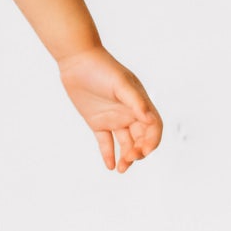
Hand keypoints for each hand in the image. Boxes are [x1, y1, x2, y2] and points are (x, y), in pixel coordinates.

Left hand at [55, 46, 161, 172]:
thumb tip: (150, 119)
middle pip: (141, 139)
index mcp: (140, 104)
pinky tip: (109, 166)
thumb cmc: (102, 68)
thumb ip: (136, 102)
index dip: (152, 141)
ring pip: (125, 143)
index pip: (154, 128)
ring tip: (121, 169)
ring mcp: (114, 118)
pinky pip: (106, 142)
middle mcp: (129, 113)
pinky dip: (108, 154)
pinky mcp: (98, 122)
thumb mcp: (121, 84)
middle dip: (138, 152)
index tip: (144, 151)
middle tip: (129, 160)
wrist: (77, 61)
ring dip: (126, 157)